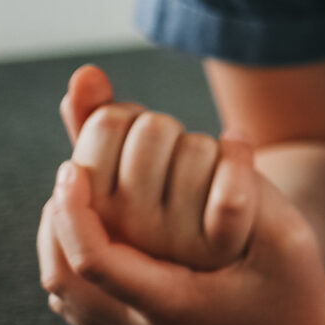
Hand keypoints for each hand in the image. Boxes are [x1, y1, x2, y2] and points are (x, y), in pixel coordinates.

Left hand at [38, 147, 324, 324]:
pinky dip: (72, 270)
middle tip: (68, 176)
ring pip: (66, 300)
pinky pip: (81, 312)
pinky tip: (91, 238)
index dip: (74, 211)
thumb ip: (255, 189)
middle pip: (63, 281)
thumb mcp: (288, 237)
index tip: (72, 168)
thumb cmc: (297, 290)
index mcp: (174, 305)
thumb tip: (232, 135)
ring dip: (57, 245)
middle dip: (56, 222)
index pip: (94, 260)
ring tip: (72, 201)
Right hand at [59, 65, 254, 270]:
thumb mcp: (124, 168)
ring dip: (209, 149)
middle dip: (169, 129)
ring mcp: (172, 247)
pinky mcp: (223, 250)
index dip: (129, 115)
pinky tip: (241, 149)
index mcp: (91, 210)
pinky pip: (230, 194)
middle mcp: (124, 236)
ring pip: (195, 151)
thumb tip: (84, 74)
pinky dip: (241, 157)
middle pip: (152, 130)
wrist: (235, 251)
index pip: (104, 124)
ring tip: (205, 176)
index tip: (134, 140)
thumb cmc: (169, 201)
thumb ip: (94, 126)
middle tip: (172, 160)